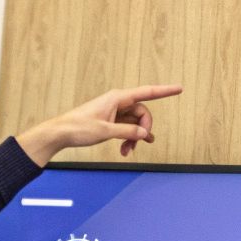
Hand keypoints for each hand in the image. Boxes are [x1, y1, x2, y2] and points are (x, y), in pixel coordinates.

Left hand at [16, 84, 181, 164]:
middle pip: (142, 113)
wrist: (61, 133)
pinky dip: (128, 138)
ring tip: (128, 152)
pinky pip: (127, 127)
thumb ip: (127, 132)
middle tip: (138, 144)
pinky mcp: (110, 120)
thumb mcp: (105, 132)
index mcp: (117, 98)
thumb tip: (145, 134)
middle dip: (143, 129)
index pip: (147, 92)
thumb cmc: (79, 128)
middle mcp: (118, 102)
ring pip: (135, 123)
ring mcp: (114, 111)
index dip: (164, 91)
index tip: (179, 88)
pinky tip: (127, 149)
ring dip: (134, 137)